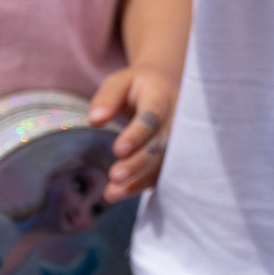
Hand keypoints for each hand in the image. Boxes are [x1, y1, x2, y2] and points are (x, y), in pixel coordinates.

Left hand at [89, 63, 175, 201]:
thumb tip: (95, 120)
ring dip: (139, 179)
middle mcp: (176, 119)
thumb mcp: (120, 81)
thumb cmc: (138, 85)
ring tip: (112, 192)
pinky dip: (141, 185)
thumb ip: (107, 97)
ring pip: (163, 163)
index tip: (118, 150)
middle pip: (160, 144)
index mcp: (162, 96)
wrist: (168, 87)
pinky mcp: (174, 155)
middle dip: (139, 162)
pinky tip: (119, 193)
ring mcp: (178, 139)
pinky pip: (161, 173)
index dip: (138, 134)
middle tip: (115, 176)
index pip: (152, 116)